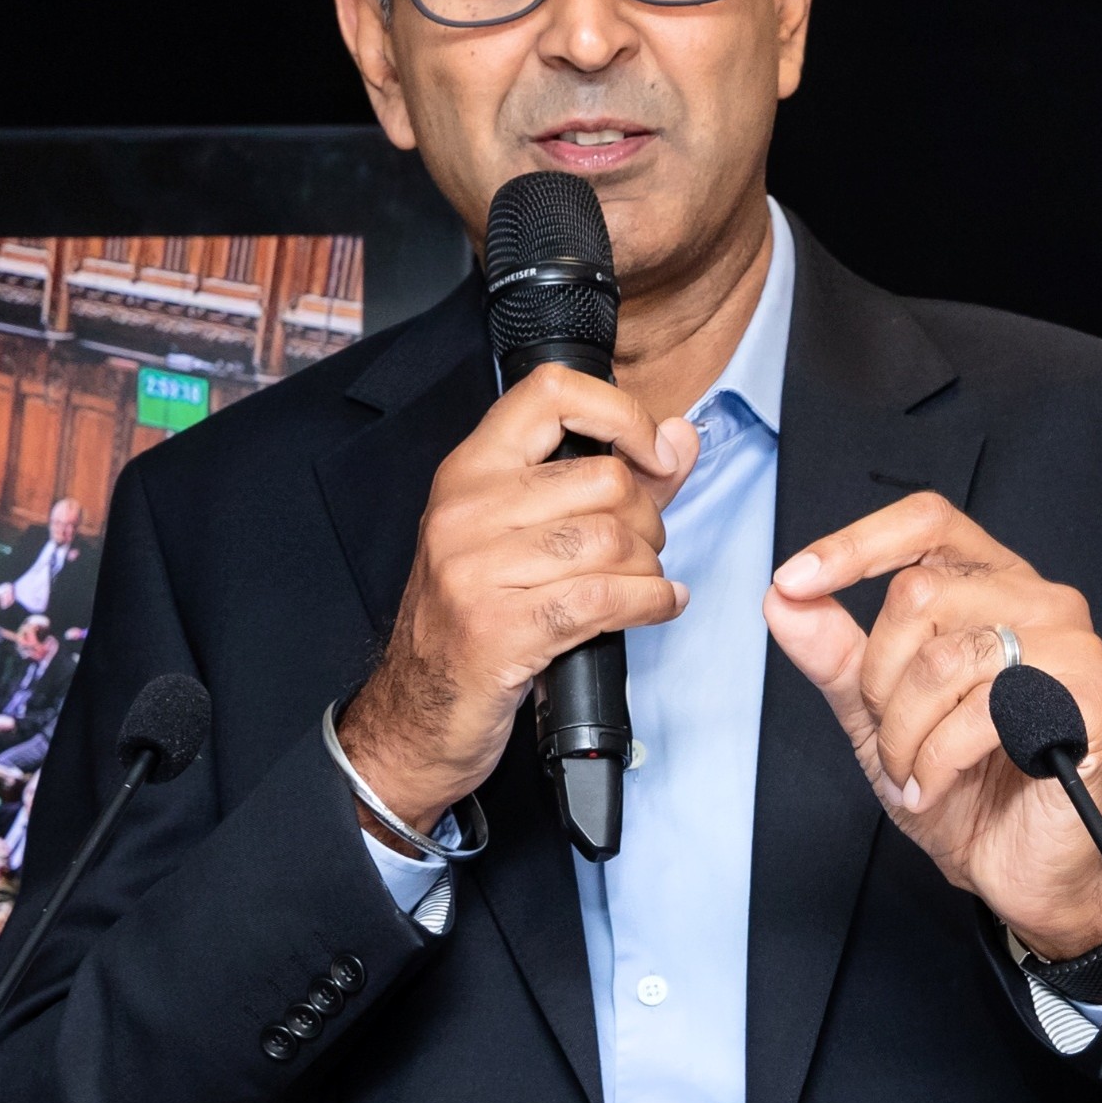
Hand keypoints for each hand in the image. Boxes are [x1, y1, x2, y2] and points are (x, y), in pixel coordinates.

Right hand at [338, 367, 698, 825]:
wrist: (419, 709)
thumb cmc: (475, 617)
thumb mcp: (526, 534)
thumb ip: (611, 479)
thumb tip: (682, 437)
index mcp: (468, 471)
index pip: (551, 393)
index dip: (621, 412)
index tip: (650, 449)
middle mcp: (464, 511)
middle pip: (605, 480)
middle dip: (648, 519)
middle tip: (639, 549)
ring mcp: (476, 570)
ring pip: (613, 541)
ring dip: (650, 568)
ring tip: (640, 584)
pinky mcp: (501, 628)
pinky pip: (608, 597)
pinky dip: (652, 603)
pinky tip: (656, 606)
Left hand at [769, 493, 1101, 957]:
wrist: (1013, 865)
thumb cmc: (959, 781)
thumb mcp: (875, 712)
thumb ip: (834, 652)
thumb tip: (781, 596)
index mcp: (990, 586)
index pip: (927, 522)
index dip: (856, 543)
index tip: (794, 580)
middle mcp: (1039, 601)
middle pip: (918, 594)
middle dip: (878, 680)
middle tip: (890, 737)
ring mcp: (1073, 647)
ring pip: (944, 659)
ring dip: (903, 733)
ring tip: (911, 771)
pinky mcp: (1095, 699)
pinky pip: (983, 711)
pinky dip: (936, 760)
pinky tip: (936, 786)